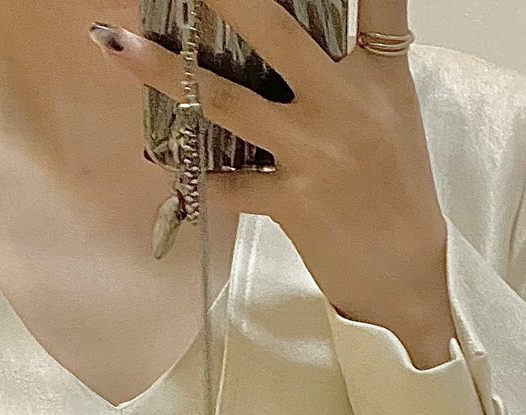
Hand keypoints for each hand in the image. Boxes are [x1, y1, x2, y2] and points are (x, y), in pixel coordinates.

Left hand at [90, 0, 458, 367]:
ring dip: (166, 72)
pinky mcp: (292, 202)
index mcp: (381, 79)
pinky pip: (227, 182)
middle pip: (278, 33)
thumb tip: (295, 30)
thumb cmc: (397, 192)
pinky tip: (161, 154)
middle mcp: (348, 107)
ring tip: (116, 44)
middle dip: (226, 0)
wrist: (409, 277)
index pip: (380, 6)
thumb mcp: (392, 116)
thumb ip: (355, 67)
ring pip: (228, 101)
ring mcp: (316, 154)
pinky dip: (194, 171)